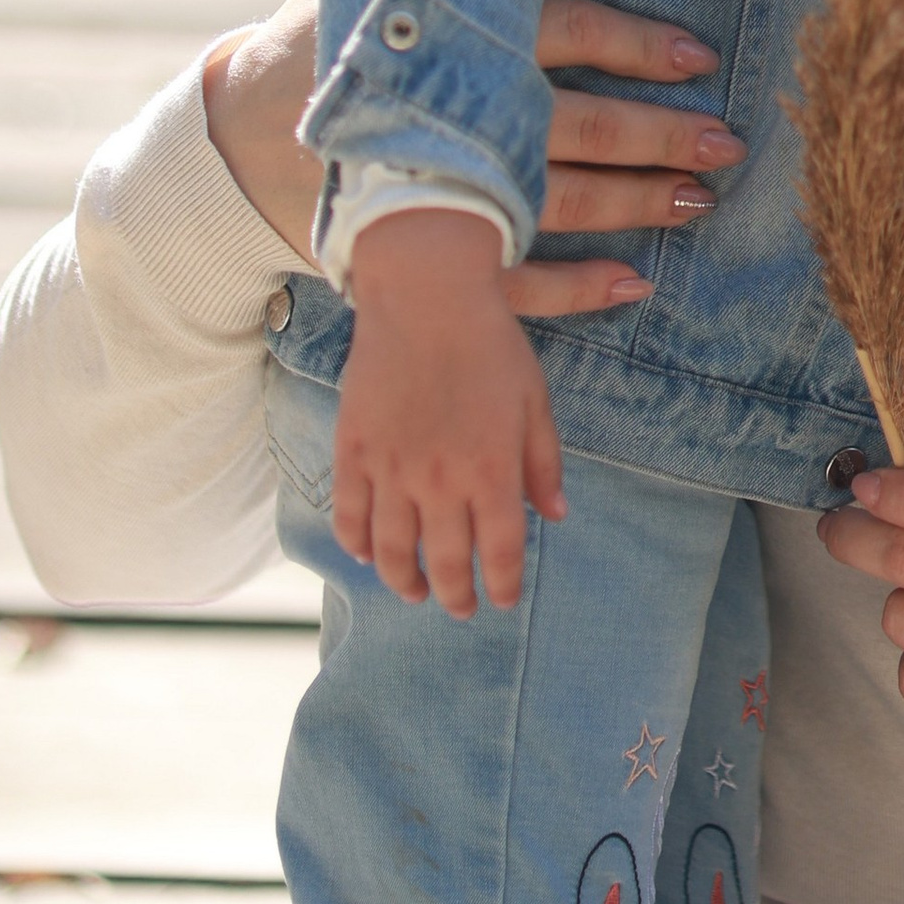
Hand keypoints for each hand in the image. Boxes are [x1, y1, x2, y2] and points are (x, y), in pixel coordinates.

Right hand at [201, 0, 744, 316]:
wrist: (237, 130)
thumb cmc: (332, 30)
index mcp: (442, 34)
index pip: (558, 32)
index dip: (634, 45)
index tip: (699, 56)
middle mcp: (445, 114)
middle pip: (571, 128)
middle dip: (658, 136)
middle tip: (726, 143)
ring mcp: (430, 192)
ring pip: (553, 203)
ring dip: (632, 205)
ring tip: (698, 199)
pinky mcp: (416, 253)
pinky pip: (505, 282)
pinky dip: (572, 289)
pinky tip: (633, 284)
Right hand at [334, 209, 563, 613]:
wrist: (426, 295)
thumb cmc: (491, 344)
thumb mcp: (535, 400)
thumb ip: (543, 463)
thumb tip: (553, 516)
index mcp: (492, 471)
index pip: (500, 552)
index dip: (501, 585)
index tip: (501, 600)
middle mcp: (440, 481)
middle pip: (444, 562)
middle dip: (456, 595)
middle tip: (460, 608)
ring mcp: (391, 469)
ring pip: (391, 551)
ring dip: (404, 582)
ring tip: (415, 594)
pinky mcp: (354, 450)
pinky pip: (349, 515)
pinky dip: (357, 545)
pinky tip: (368, 556)